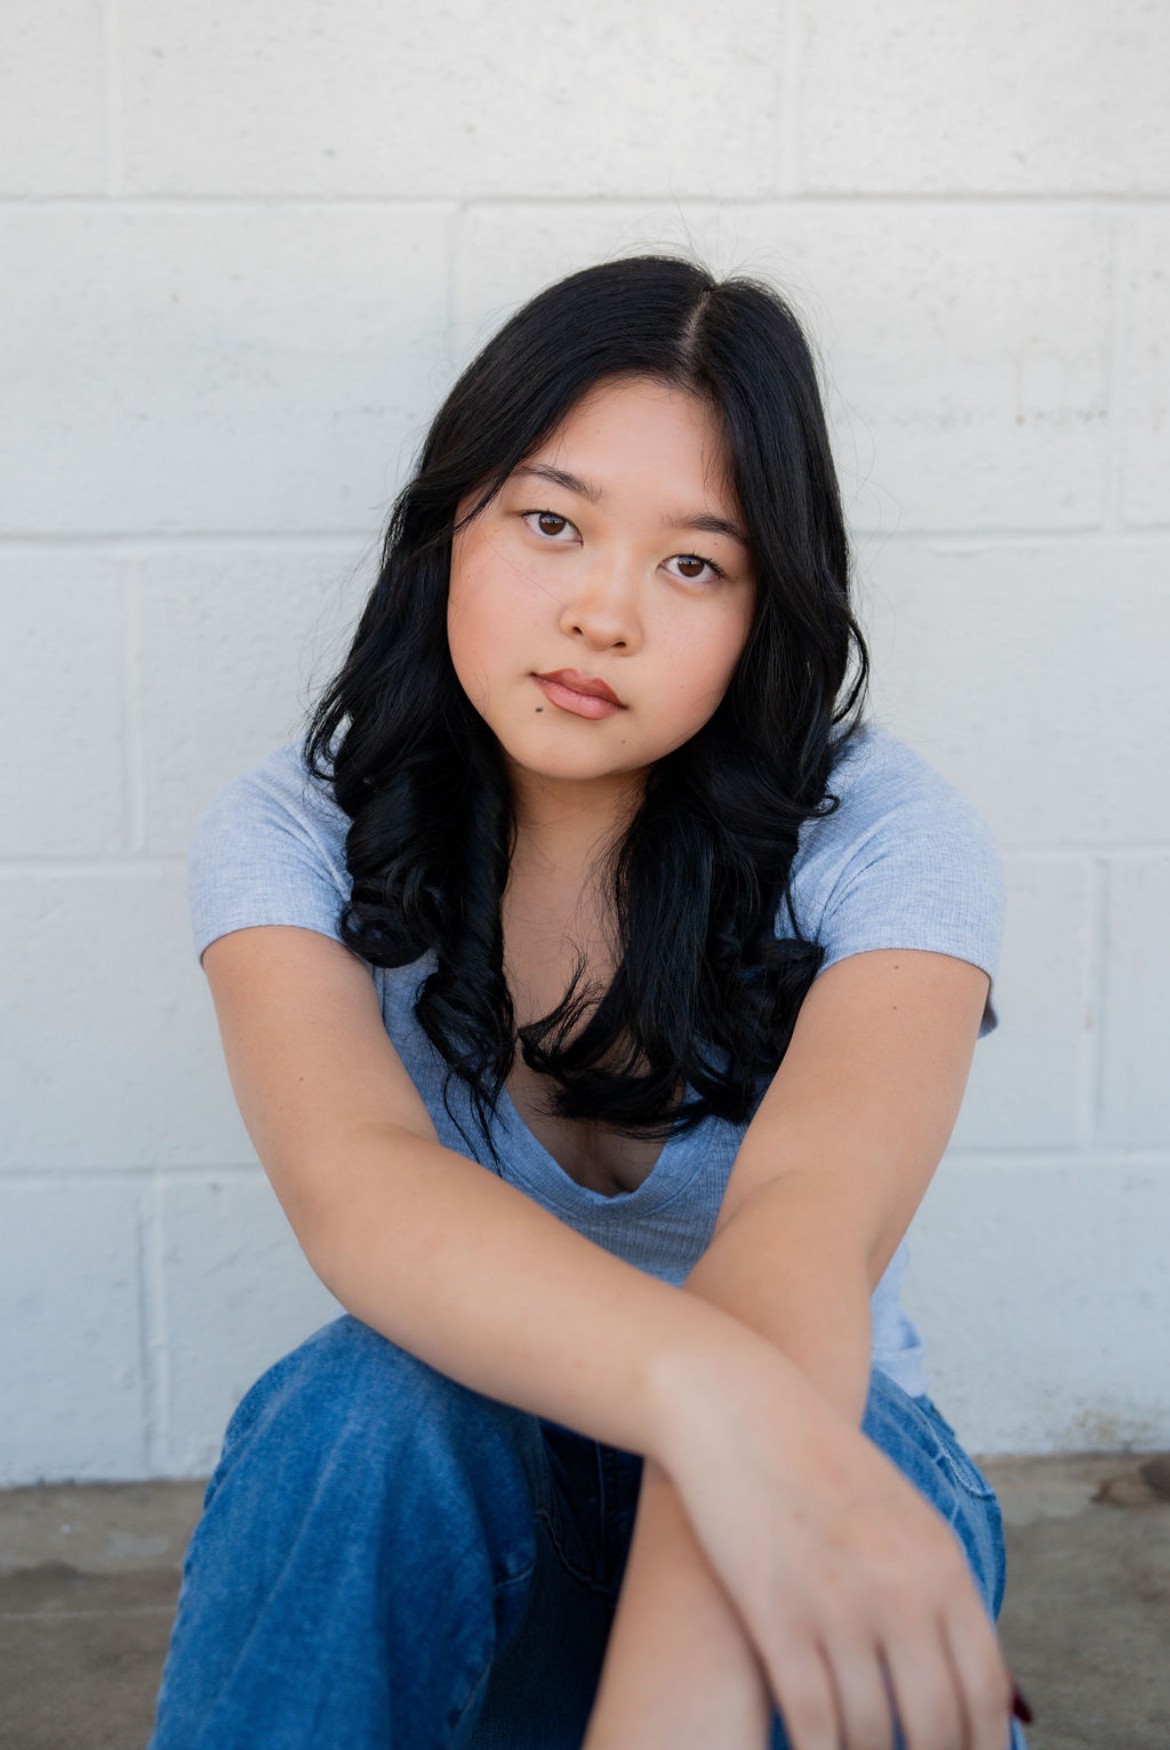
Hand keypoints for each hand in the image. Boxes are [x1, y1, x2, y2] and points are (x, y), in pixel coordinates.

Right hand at [652, 1348, 1013, 1749]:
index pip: (985, 1692)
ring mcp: (836, 1605)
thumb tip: (988, 1691)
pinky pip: (812, 1722)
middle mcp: (900, 1590)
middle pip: (935, 1725)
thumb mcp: (904, 1517)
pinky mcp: (775, 1616)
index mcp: (941, 1564)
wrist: (737, 1408)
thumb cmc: (821, 1465)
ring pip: (871, 1735)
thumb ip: (941, 1595)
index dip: (982, 1749)